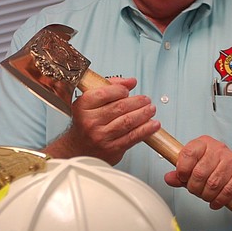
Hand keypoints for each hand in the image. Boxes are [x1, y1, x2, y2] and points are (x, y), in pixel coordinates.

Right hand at [45, 77, 159, 164]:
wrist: (78, 148)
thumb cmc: (86, 123)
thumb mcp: (90, 102)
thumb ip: (109, 87)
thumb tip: (130, 82)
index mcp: (83, 106)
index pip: (105, 93)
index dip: (120, 90)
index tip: (128, 90)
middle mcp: (90, 121)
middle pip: (120, 107)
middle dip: (138, 102)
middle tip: (146, 99)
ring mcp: (101, 136)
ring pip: (128, 121)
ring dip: (144, 114)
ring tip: (151, 109)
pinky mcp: (112, 148)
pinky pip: (133, 137)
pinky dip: (146, 129)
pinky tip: (153, 124)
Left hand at [163, 135, 231, 208]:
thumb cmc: (219, 173)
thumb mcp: (197, 171)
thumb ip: (182, 175)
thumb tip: (168, 178)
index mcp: (204, 144)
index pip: (188, 153)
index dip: (182, 170)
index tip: (183, 178)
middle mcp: (219, 149)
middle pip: (199, 172)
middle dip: (195, 188)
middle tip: (197, 192)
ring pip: (213, 183)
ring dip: (207, 195)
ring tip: (207, 197)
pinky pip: (227, 190)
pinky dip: (218, 200)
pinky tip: (215, 202)